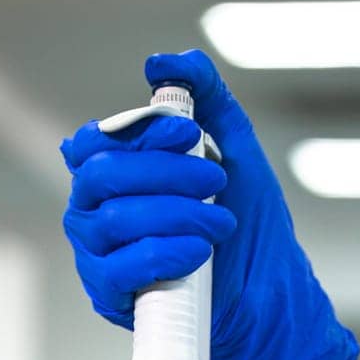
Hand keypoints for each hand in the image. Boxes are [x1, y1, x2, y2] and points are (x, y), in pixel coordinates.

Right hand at [61, 49, 358, 359]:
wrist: (266, 297)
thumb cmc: (246, 226)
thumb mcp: (234, 148)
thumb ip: (206, 97)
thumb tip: (166, 62)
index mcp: (113, 174)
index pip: (96, 140)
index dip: (138, 131)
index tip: (189, 132)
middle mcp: (94, 211)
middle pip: (102, 175)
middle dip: (166, 172)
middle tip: (217, 181)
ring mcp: (97, 255)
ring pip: (115, 220)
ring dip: (177, 215)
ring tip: (221, 223)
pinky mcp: (109, 296)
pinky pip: (120, 268)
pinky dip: (164, 253)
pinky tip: (198, 253)